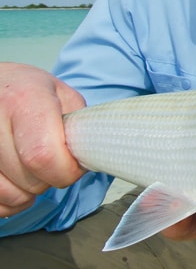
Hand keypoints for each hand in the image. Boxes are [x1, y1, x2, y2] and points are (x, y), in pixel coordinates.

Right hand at [0, 63, 85, 215]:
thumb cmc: (27, 92)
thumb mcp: (61, 95)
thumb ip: (78, 126)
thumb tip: (88, 157)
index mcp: (22, 100)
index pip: (43, 155)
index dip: (65, 170)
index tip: (73, 165)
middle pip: (29, 179)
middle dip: (49, 179)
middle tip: (51, 159)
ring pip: (10, 196)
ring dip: (28, 192)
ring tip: (31, 167)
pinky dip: (9, 201)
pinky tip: (13, 179)